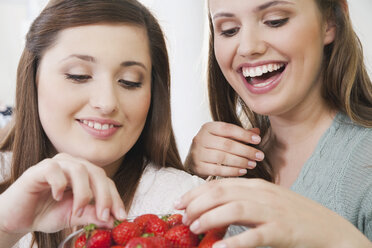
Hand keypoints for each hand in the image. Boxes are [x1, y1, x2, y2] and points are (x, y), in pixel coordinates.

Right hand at [0, 153, 126, 235]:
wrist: (16, 218)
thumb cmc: (46, 213)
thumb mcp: (73, 216)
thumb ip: (92, 215)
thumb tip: (113, 221)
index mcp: (85, 174)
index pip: (106, 181)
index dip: (114, 198)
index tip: (120, 216)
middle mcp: (73, 165)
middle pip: (97, 173)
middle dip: (104, 195)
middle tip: (104, 215)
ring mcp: (56, 164)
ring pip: (79, 169)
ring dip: (83, 192)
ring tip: (78, 211)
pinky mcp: (38, 169)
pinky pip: (54, 170)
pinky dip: (59, 184)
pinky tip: (57, 197)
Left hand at [175, 178, 370, 247]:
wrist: (327, 226)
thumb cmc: (292, 213)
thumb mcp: (265, 200)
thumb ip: (242, 200)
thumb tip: (213, 208)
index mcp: (256, 185)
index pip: (219, 184)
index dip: (195, 192)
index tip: (178, 202)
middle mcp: (262, 194)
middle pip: (222, 193)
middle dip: (197, 204)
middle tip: (184, 218)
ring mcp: (272, 211)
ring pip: (235, 209)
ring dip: (210, 218)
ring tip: (195, 228)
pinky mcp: (282, 231)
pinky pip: (255, 236)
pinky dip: (236, 242)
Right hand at [184, 122, 263, 176]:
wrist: (193, 159)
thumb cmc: (212, 146)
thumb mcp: (224, 136)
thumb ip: (240, 134)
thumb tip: (257, 131)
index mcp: (208, 127)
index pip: (228, 128)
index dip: (244, 134)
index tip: (258, 140)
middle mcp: (201, 138)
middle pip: (227, 144)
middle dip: (246, 150)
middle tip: (260, 156)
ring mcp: (198, 153)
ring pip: (222, 158)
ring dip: (240, 161)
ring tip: (253, 164)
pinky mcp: (198, 167)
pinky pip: (217, 170)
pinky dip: (232, 171)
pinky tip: (243, 171)